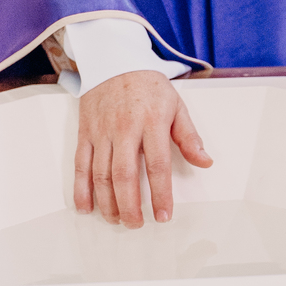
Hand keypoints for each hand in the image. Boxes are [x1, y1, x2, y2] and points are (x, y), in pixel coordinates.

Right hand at [74, 70, 212, 226]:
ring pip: (100, 174)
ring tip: (116, 220)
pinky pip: (80, 165)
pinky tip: (86, 207)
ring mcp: (102, 132)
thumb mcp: (176, 105)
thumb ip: (189, 136)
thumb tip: (205, 162)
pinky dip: (81, 189)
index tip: (163, 216)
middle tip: (136, 224)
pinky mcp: (85, 133)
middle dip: (129, 206)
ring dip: (106, 202)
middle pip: (124, 175)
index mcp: (151, 122)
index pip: (157, 165)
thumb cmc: (149, 87)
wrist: (114, 61)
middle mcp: (124, 129)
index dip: (160, 194)